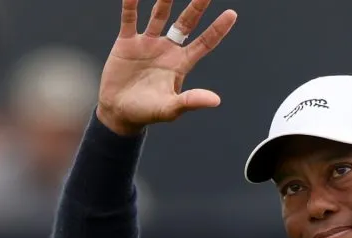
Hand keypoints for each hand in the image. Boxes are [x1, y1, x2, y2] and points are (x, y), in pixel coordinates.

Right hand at [97, 0, 237, 134]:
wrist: (118, 112)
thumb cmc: (147, 112)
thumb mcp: (170, 108)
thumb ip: (190, 101)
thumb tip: (216, 101)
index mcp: (181, 64)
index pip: (205, 43)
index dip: (218, 29)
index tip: (232, 14)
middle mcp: (167, 49)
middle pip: (186, 23)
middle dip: (197, 6)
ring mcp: (148, 43)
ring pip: (159, 15)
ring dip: (165, 0)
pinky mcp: (127, 42)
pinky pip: (130, 18)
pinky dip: (131, 5)